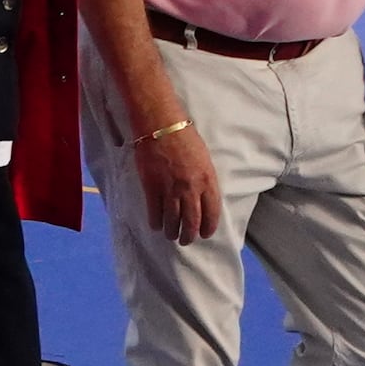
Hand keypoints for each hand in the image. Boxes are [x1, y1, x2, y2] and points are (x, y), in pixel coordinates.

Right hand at [134, 117, 224, 244]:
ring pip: (173, 221)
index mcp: (207, 180)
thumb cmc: (184, 137)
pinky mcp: (152, 188)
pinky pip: (154, 213)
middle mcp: (190, 188)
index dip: (208, 227)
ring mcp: (170, 189)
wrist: (161, 125)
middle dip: (189, 235)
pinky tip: (156, 225)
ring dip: (172, 232)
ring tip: (171, 235)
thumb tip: (201, 197)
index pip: (212, 212)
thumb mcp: (204, 158)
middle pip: (192, 222)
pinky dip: (155, 223)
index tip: (205, 234)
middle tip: (186, 240)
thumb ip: (204, 179)